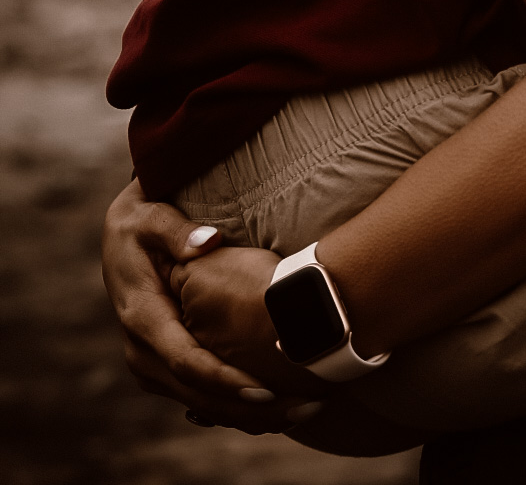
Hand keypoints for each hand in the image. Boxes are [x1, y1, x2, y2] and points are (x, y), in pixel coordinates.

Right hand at [101, 179, 322, 434]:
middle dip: (245, 407)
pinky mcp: (162, 368)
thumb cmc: (141, 225)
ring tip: (296, 414)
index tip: (264, 389)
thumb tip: (205, 242)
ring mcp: (149, 365)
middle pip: (197, 393)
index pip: (186, 360)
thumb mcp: (152, 219)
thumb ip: (177, 231)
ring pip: (200, 402)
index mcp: (143, 317)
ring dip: (245, 413)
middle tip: (298, 410)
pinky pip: (199, 397)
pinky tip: (274, 411)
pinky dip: (234, 407)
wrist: (119, 241)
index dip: (225, 378)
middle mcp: (142, 351)